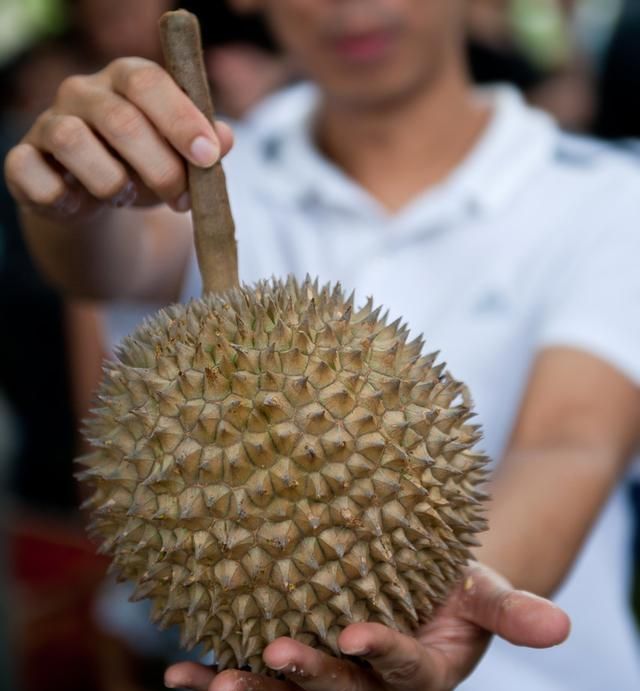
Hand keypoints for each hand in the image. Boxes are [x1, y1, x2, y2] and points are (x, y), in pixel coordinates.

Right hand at [3, 57, 233, 220]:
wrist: (94, 196)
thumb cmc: (143, 166)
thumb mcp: (180, 157)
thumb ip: (203, 147)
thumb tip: (226, 138)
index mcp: (126, 80)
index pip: (149, 82)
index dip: (180, 119)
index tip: (208, 156)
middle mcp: (83, 92)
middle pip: (119, 119)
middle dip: (160, 167)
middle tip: (182, 199)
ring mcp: (48, 124)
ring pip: (72, 141)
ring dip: (111, 182)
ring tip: (125, 197)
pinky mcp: (22, 160)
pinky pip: (31, 173)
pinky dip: (61, 197)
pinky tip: (81, 206)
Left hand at [165, 563, 569, 690]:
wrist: (416, 584)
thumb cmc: (451, 584)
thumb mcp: (482, 591)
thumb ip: (511, 613)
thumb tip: (563, 627)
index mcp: (420, 672)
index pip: (403, 671)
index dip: (382, 655)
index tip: (356, 633)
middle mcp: (369, 687)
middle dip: (308, 680)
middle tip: (276, 656)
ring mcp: (328, 679)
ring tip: (216, 683)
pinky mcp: (293, 664)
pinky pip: (255, 678)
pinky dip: (215, 681)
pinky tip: (182, 677)